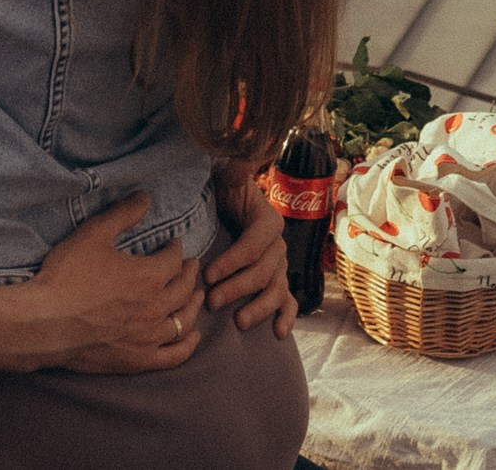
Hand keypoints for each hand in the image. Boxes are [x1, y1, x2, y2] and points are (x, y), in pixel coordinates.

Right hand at [19, 194, 203, 375]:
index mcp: (149, 276)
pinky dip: (188, 345)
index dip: (176, 248)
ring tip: (198, 295)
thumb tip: (145, 197)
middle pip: (184, 289)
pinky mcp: (138, 360)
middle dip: (190, 273)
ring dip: (193, 305)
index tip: (174, 243)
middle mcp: (156, 308)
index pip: (174, 260)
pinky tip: (192, 336)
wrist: (44, 323)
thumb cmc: (67, 277)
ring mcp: (148, 337)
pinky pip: (174, 355)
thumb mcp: (93, 234)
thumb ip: (122, 214)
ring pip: (183, 320)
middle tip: (191, 265)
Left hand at [205, 166, 297, 336]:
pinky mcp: (278, 282)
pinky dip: (286, 317)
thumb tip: (236, 162)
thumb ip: (233, 171)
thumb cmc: (222, 194)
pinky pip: (288, 301)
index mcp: (268, 221)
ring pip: (276, 290)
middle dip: (238, 288)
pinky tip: (279, 333)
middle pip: (263, 272)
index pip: (253, 245)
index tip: (207, 274)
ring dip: (259, 308)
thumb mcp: (225, 179)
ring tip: (239, 322)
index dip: (232, 261)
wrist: (226, 207)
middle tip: (212, 301)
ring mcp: (280, 266)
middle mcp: (278, 246)